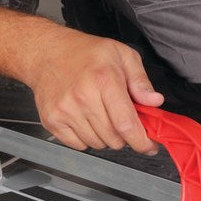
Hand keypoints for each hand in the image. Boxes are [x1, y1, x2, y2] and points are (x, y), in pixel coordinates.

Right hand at [29, 28, 163, 153]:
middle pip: (114, 138)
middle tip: (121, 120)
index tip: (149, 146)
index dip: (141, 141)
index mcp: (104, 80)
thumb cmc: (85, 53)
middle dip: (124, 136)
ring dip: (105, 137)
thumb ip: (140, 80)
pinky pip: (79, 145)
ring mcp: (65, 111)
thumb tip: (154, 102)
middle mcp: (83, 97)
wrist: (46, 53)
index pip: (126, 124)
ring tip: (101, 115)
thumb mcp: (122, 55)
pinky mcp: (52, 121)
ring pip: (97, 144)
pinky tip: (86, 120)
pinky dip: (87, 138)